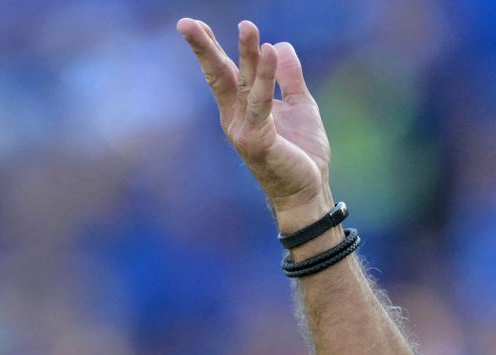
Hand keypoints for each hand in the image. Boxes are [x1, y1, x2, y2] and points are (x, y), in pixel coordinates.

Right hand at [177, 17, 329, 216]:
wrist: (309, 192)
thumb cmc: (302, 154)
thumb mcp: (300, 106)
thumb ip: (289, 78)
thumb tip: (280, 45)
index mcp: (240, 108)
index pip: (223, 73)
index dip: (211, 48)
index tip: (196, 24)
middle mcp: (235, 117)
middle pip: (218, 75)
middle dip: (204, 48)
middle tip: (185, 22)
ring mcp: (243, 129)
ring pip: (241, 84)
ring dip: (245, 53)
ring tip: (248, 26)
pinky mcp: (257, 140)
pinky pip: (261, 102)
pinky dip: (266, 77)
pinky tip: (270, 52)